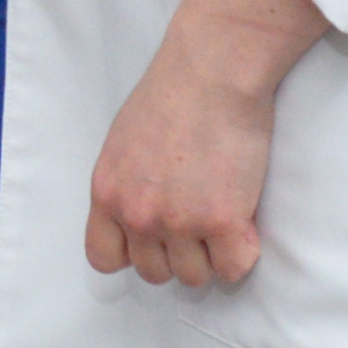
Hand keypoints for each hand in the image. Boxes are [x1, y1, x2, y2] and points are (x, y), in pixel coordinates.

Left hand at [85, 44, 279, 287]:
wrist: (212, 70)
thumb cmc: (172, 94)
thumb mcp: (124, 143)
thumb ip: (127, 184)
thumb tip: (141, 213)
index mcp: (107, 193)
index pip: (103, 258)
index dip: (132, 253)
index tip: (154, 238)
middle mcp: (137, 214)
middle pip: (154, 272)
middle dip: (177, 253)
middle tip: (197, 221)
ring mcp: (178, 221)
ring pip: (195, 276)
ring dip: (212, 253)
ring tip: (221, 213)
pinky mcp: (222, 221)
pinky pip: (233, 268)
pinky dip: (242, 251)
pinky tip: (243, 221)